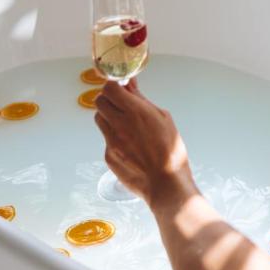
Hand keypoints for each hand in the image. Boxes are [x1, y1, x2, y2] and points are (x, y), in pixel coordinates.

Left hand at [94, 78, 190, 210]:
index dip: (115, 86)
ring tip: (125, 124)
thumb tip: (130, 86)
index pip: (110, 88)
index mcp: (135, 112)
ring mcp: (111, 141)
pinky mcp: (108, 155)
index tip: (122, 88)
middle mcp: (119, 124)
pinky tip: (130, 144)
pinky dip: (114, 136)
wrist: (165, 183)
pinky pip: (105, 138)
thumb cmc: (170, 151)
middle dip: (110, 99)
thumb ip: (142, 101)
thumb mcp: (163, 118)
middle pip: (99, 101)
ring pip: (100, 119)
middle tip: (122, 104)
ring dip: (109, 116)